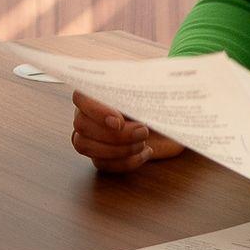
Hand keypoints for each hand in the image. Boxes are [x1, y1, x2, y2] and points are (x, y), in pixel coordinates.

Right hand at [70, 91, 185, 172]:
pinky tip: (145, 153)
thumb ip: (137, 86)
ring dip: (118, 149)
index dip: (95, 111)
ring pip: (85, 145)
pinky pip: (102, 163)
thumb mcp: (150, 90)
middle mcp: (87, 112)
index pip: (80, 97)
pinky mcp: (99, 156)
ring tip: (143, 143)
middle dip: (115, 134)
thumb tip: (132, 88)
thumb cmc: (157, 102)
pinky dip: (126, 162)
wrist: (168, 122)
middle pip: (82, 125)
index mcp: (97, 91)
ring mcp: (89, 136)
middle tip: (143, 132)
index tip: (119, 121)